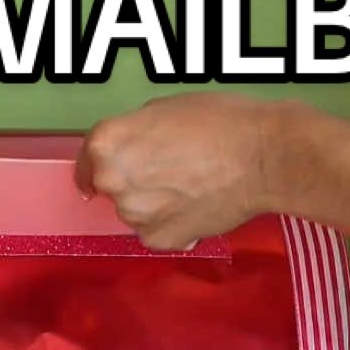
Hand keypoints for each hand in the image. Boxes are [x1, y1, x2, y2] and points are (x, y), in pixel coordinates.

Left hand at [76, 94, 279, 249]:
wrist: (262, 159)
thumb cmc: (219, 122)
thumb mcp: (165, 109)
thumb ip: (136, 132)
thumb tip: (134, 150)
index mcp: (107, 145)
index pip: (87, 160)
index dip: (98, 163)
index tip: (107, 167)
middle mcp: (113, 184)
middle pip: (111, 187)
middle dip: (131, 181)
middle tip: (166, 170)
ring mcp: (136, 217)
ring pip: (135, 211)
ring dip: (151, 204)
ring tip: (188, 187)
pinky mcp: (160, 240)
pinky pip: (155, 232)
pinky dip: (169, 224)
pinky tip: (195, 206)